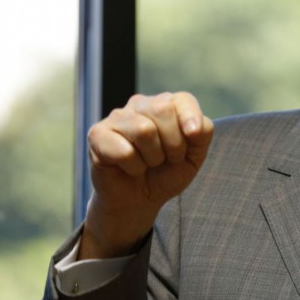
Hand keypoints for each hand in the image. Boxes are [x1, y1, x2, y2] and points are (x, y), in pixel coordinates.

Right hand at [80, 92, 213, 258]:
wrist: (139, 200)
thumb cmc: (166, 173)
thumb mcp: (194, 156)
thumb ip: (203, 134)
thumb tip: (195, 126)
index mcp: (166, 104)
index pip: (182, 99)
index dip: (191, 118)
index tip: (193, 138)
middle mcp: (140, 105)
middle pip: (162, 109)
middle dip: (173, 143)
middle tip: (167, 159)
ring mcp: (117, 117)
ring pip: (144, 129)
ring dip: (153, 158)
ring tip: (147, 163)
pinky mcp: (97, 134)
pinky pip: (124, 151)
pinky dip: (134, 168)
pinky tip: (130, 169)